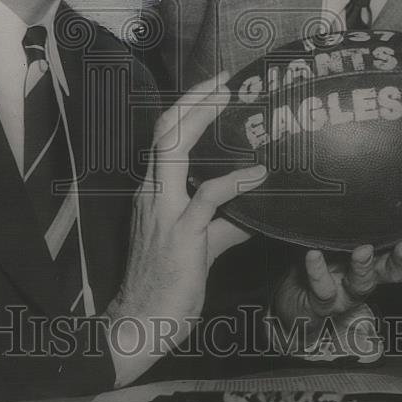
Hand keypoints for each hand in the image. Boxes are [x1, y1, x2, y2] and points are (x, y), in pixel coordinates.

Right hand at [105, 73, 265, 385]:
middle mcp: (153, 192)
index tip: (216, 86)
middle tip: (225, 79)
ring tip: (230, 101)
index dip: (189, 106)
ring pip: (174, 149)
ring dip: (201, 119)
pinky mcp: (181, 234)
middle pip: (167, 130)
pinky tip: (258, 174)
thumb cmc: (168, 282)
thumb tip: (259, 206)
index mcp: (154, 190)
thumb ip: (227, 220)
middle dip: (194, 98)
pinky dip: (234, 181)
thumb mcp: (201, 242)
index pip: (166, 136)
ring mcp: (164, 211)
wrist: (142, 323)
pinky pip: (206, 197)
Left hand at [271, 238, 401, 361]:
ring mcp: (343, 294)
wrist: (291, 300)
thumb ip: (350, 228)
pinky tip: (313, 255)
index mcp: (370, 264)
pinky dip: (317, 271)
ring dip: (364, 268)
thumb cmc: (316, 263)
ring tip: (363, 251)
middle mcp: (362, 280)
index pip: (397, 257)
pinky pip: (322, 290)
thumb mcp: (335, 243)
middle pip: (389, 272)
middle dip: (400, 260)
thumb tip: (364, 197)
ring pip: (360, 285)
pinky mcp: (320, 303)